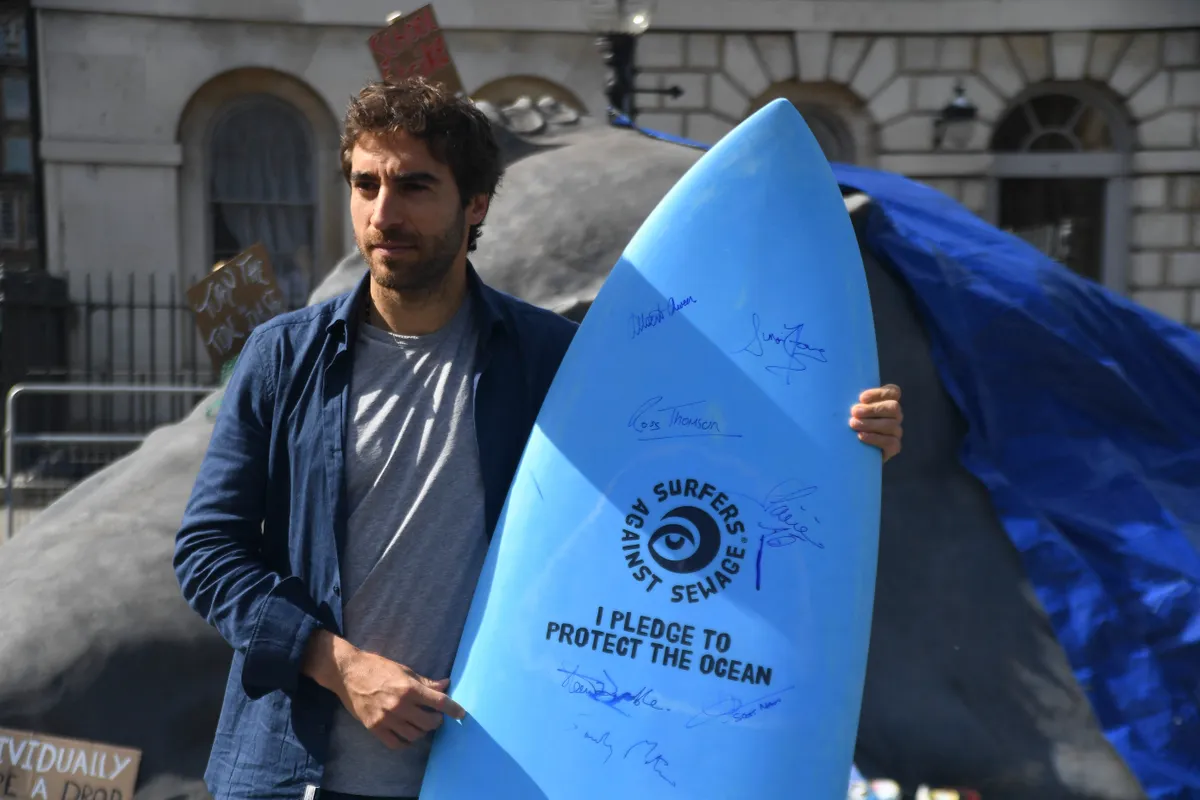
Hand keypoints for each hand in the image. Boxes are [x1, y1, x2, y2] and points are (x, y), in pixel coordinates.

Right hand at [301, 630, 464, 748]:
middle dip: (436, 721)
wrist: (348, 673)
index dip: (453, 709)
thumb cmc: (378, 668)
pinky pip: (396, 743)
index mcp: (409, 688)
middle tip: (435, 717)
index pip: (439, 702)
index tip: (462, 714)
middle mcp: (400, 705)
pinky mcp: (375, 728)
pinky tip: (407, 734)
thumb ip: (425, 682)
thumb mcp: (404, 671)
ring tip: (420, 724)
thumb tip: (445, 685)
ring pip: (414, 735)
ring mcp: (387, 718)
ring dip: (422, 731)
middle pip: (429, 722)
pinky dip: (405, 742)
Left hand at [849, 384, 902, 462]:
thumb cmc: (845, 424)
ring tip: (853, 424)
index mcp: (886, 402)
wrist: (848, 451)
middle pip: (893, 407)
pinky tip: (861, 436)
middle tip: (854, 412)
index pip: (893, 392)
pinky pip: (890, 442)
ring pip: (891, 424)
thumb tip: (835, 391)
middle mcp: (894, 416)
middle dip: (872, 409)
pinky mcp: (893, 447)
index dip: (879, 393)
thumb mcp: (847, 411)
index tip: (861, 398)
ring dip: (870, 423)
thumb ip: (850, 402)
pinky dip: (875, 438)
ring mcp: (895, 431)